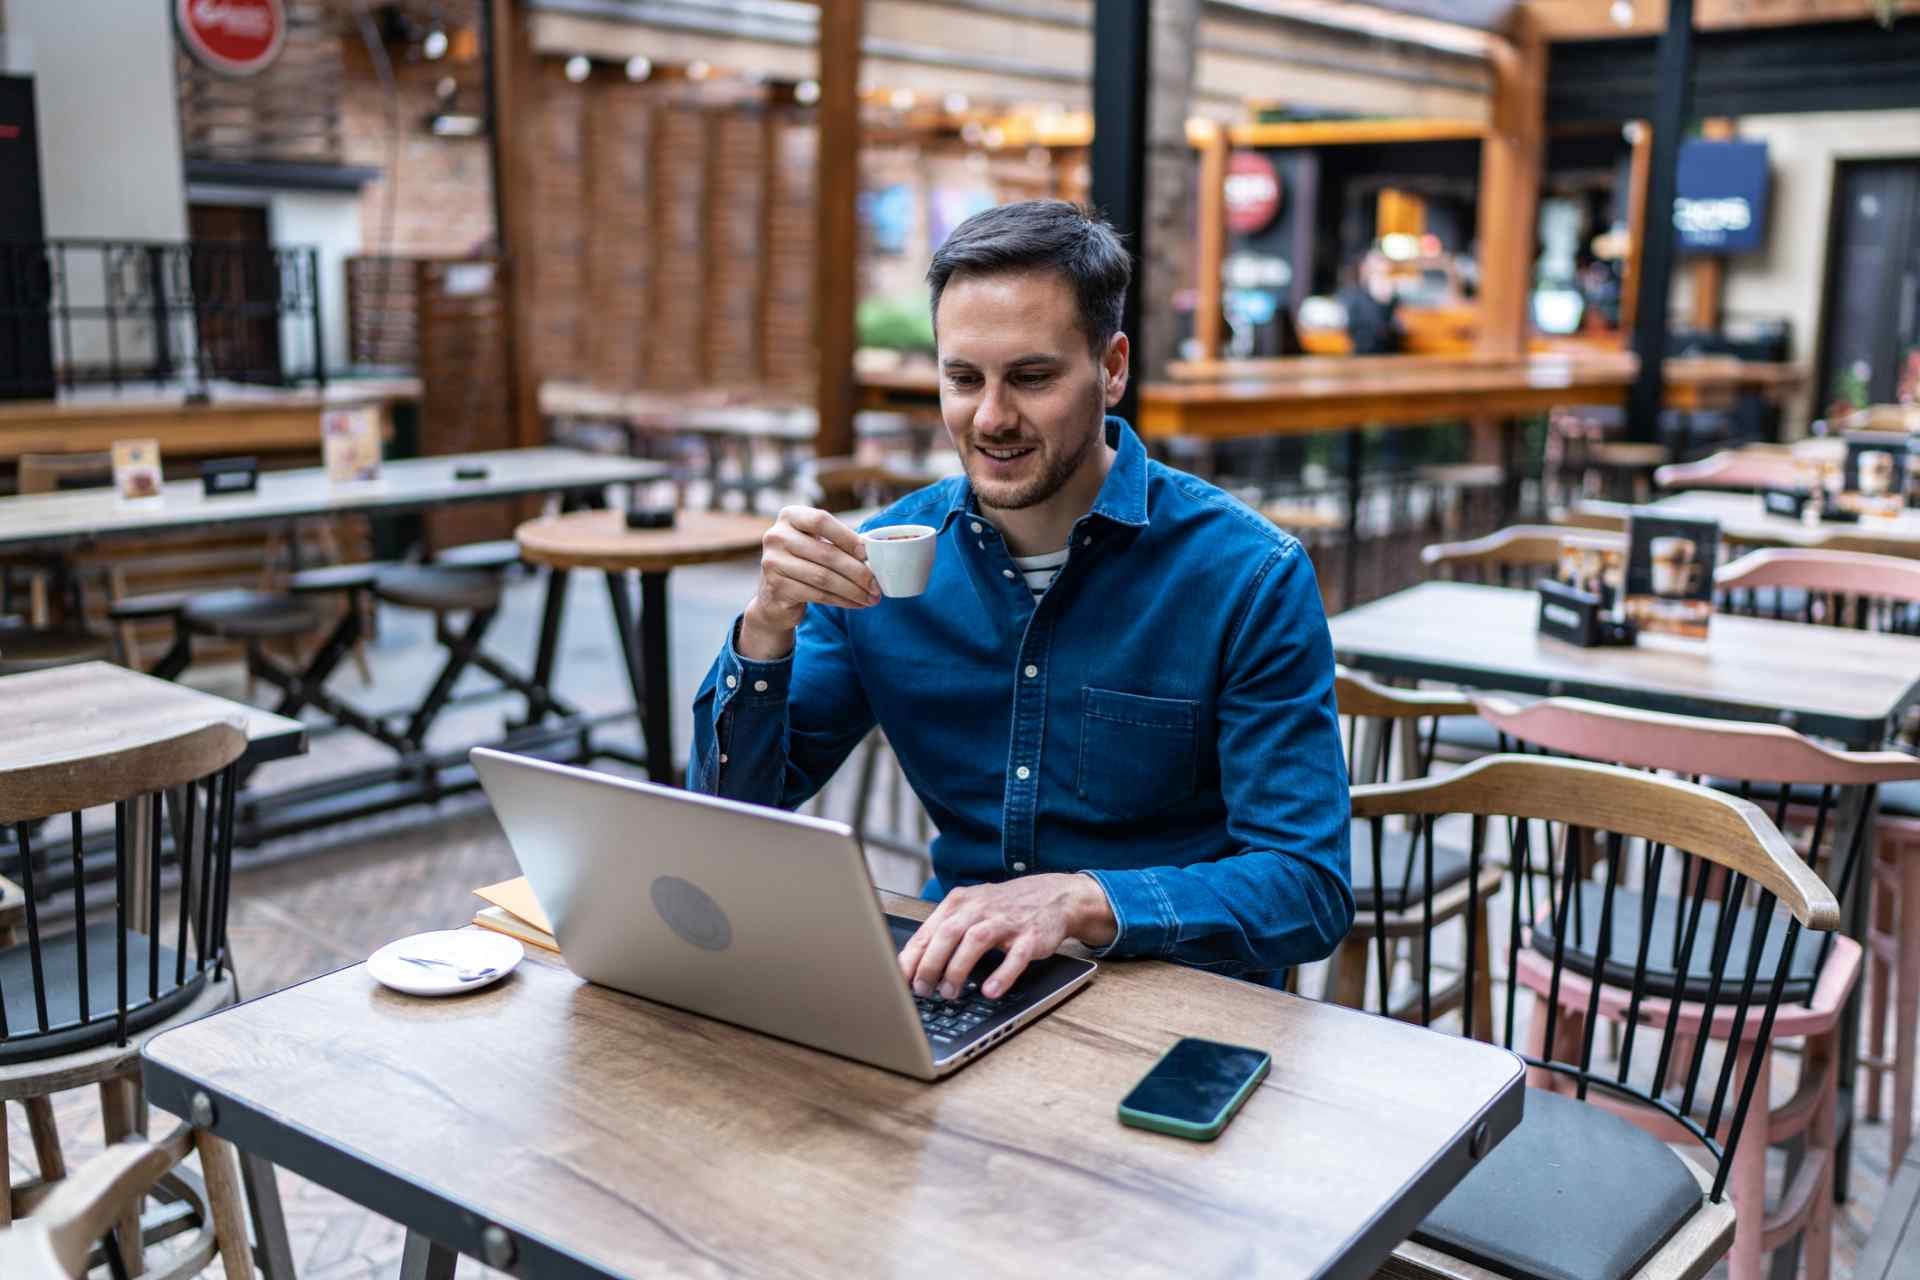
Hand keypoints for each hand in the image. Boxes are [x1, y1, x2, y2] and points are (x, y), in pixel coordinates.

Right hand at [738, 506, 880, 659]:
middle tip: (877, 585)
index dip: (847, 537)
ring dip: (853, 590)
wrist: (774, 596)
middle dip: (857, 572)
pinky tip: (856, 603)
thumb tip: (875, 554)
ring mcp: (772, 562)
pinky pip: (817, 595)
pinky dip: (841, 600)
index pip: (821, 521)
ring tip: (871, 598)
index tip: (868, 554)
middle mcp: (776, 536)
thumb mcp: (816, 543)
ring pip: (824, 577)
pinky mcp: (776, 587)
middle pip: (826, 553)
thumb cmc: (804, 562)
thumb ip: (838, 542)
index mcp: (790, 516)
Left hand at [897, 874, 1116, 1000]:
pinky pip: (1015, 956)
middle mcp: (980, 908)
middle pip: (947, 934)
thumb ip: (944, 932)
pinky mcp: (1030, 936)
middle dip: (930, 965)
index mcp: (960, 903)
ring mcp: (1006, 921)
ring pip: (974, 941)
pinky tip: (990, 990)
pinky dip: (1002, 974)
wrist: (1055, 896)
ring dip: (958, 969)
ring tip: (949, 993)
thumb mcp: (971, 911)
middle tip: (922, 990)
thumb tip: (913, 964)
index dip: (912, 957)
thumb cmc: (1005, 908)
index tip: (900, 980)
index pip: (928, 931)